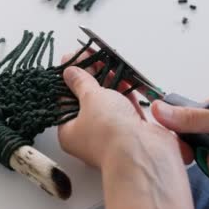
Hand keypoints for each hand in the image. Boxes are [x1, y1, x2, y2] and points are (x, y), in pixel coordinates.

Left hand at [57, 52, 192, 168]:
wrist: (143, 153)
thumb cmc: (109, 132)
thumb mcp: (90, 98)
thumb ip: (82, 82)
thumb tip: (70, 72)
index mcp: (70, 132)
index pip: (66, 100)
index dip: (70, 78)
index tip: (74, 60)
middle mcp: (90, 135)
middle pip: (88, 100)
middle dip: (92, 77)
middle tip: (93, 55)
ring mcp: (114, 133)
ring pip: (110, 102)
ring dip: (111, 82)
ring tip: (110, 60)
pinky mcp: (134, 131)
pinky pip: (127, 107)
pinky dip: (127, 92)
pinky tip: (126, 75)